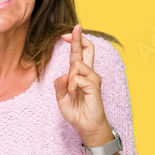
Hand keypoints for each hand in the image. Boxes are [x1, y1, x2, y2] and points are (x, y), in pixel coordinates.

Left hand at [54, 24, 110, 146]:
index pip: (79, 53)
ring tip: (72, 93)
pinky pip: (77, 78)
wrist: (86, 126)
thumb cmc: (76, 111)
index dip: (74, 41)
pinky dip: (72, 87)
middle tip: (75, 28)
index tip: (66, 34)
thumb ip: (60, 85)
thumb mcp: (61, 98)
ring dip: (69, 79)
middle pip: (87, 49)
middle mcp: (88, 73)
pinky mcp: (94, 86)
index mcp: (79, 73)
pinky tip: (75, 96)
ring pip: (77, 64)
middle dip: (79, 38)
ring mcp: (93, 78)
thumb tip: (63, 74)